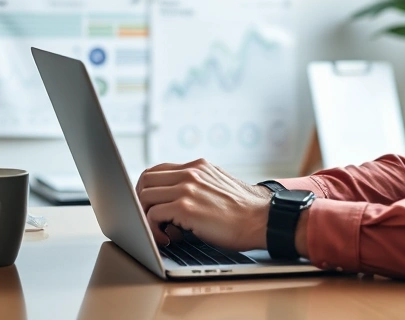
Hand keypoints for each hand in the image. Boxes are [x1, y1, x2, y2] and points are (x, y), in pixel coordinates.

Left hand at [135, 158, 272, 250]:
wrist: (262, 220)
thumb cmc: (243, 212)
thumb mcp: (219, 186)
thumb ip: (198, 185)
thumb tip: (176, 200)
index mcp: (198, 166)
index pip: (158, 169)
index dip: (148, 188)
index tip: (150, 205)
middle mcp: (191, 172)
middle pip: (145, 180)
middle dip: (141, 202)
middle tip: (151, 221)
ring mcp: (187, 188)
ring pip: (144, 197)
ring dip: (146, 217)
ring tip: (161, 232)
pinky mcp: (185, 207)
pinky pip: (152, 215)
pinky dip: (154, 230)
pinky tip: (168, 239)